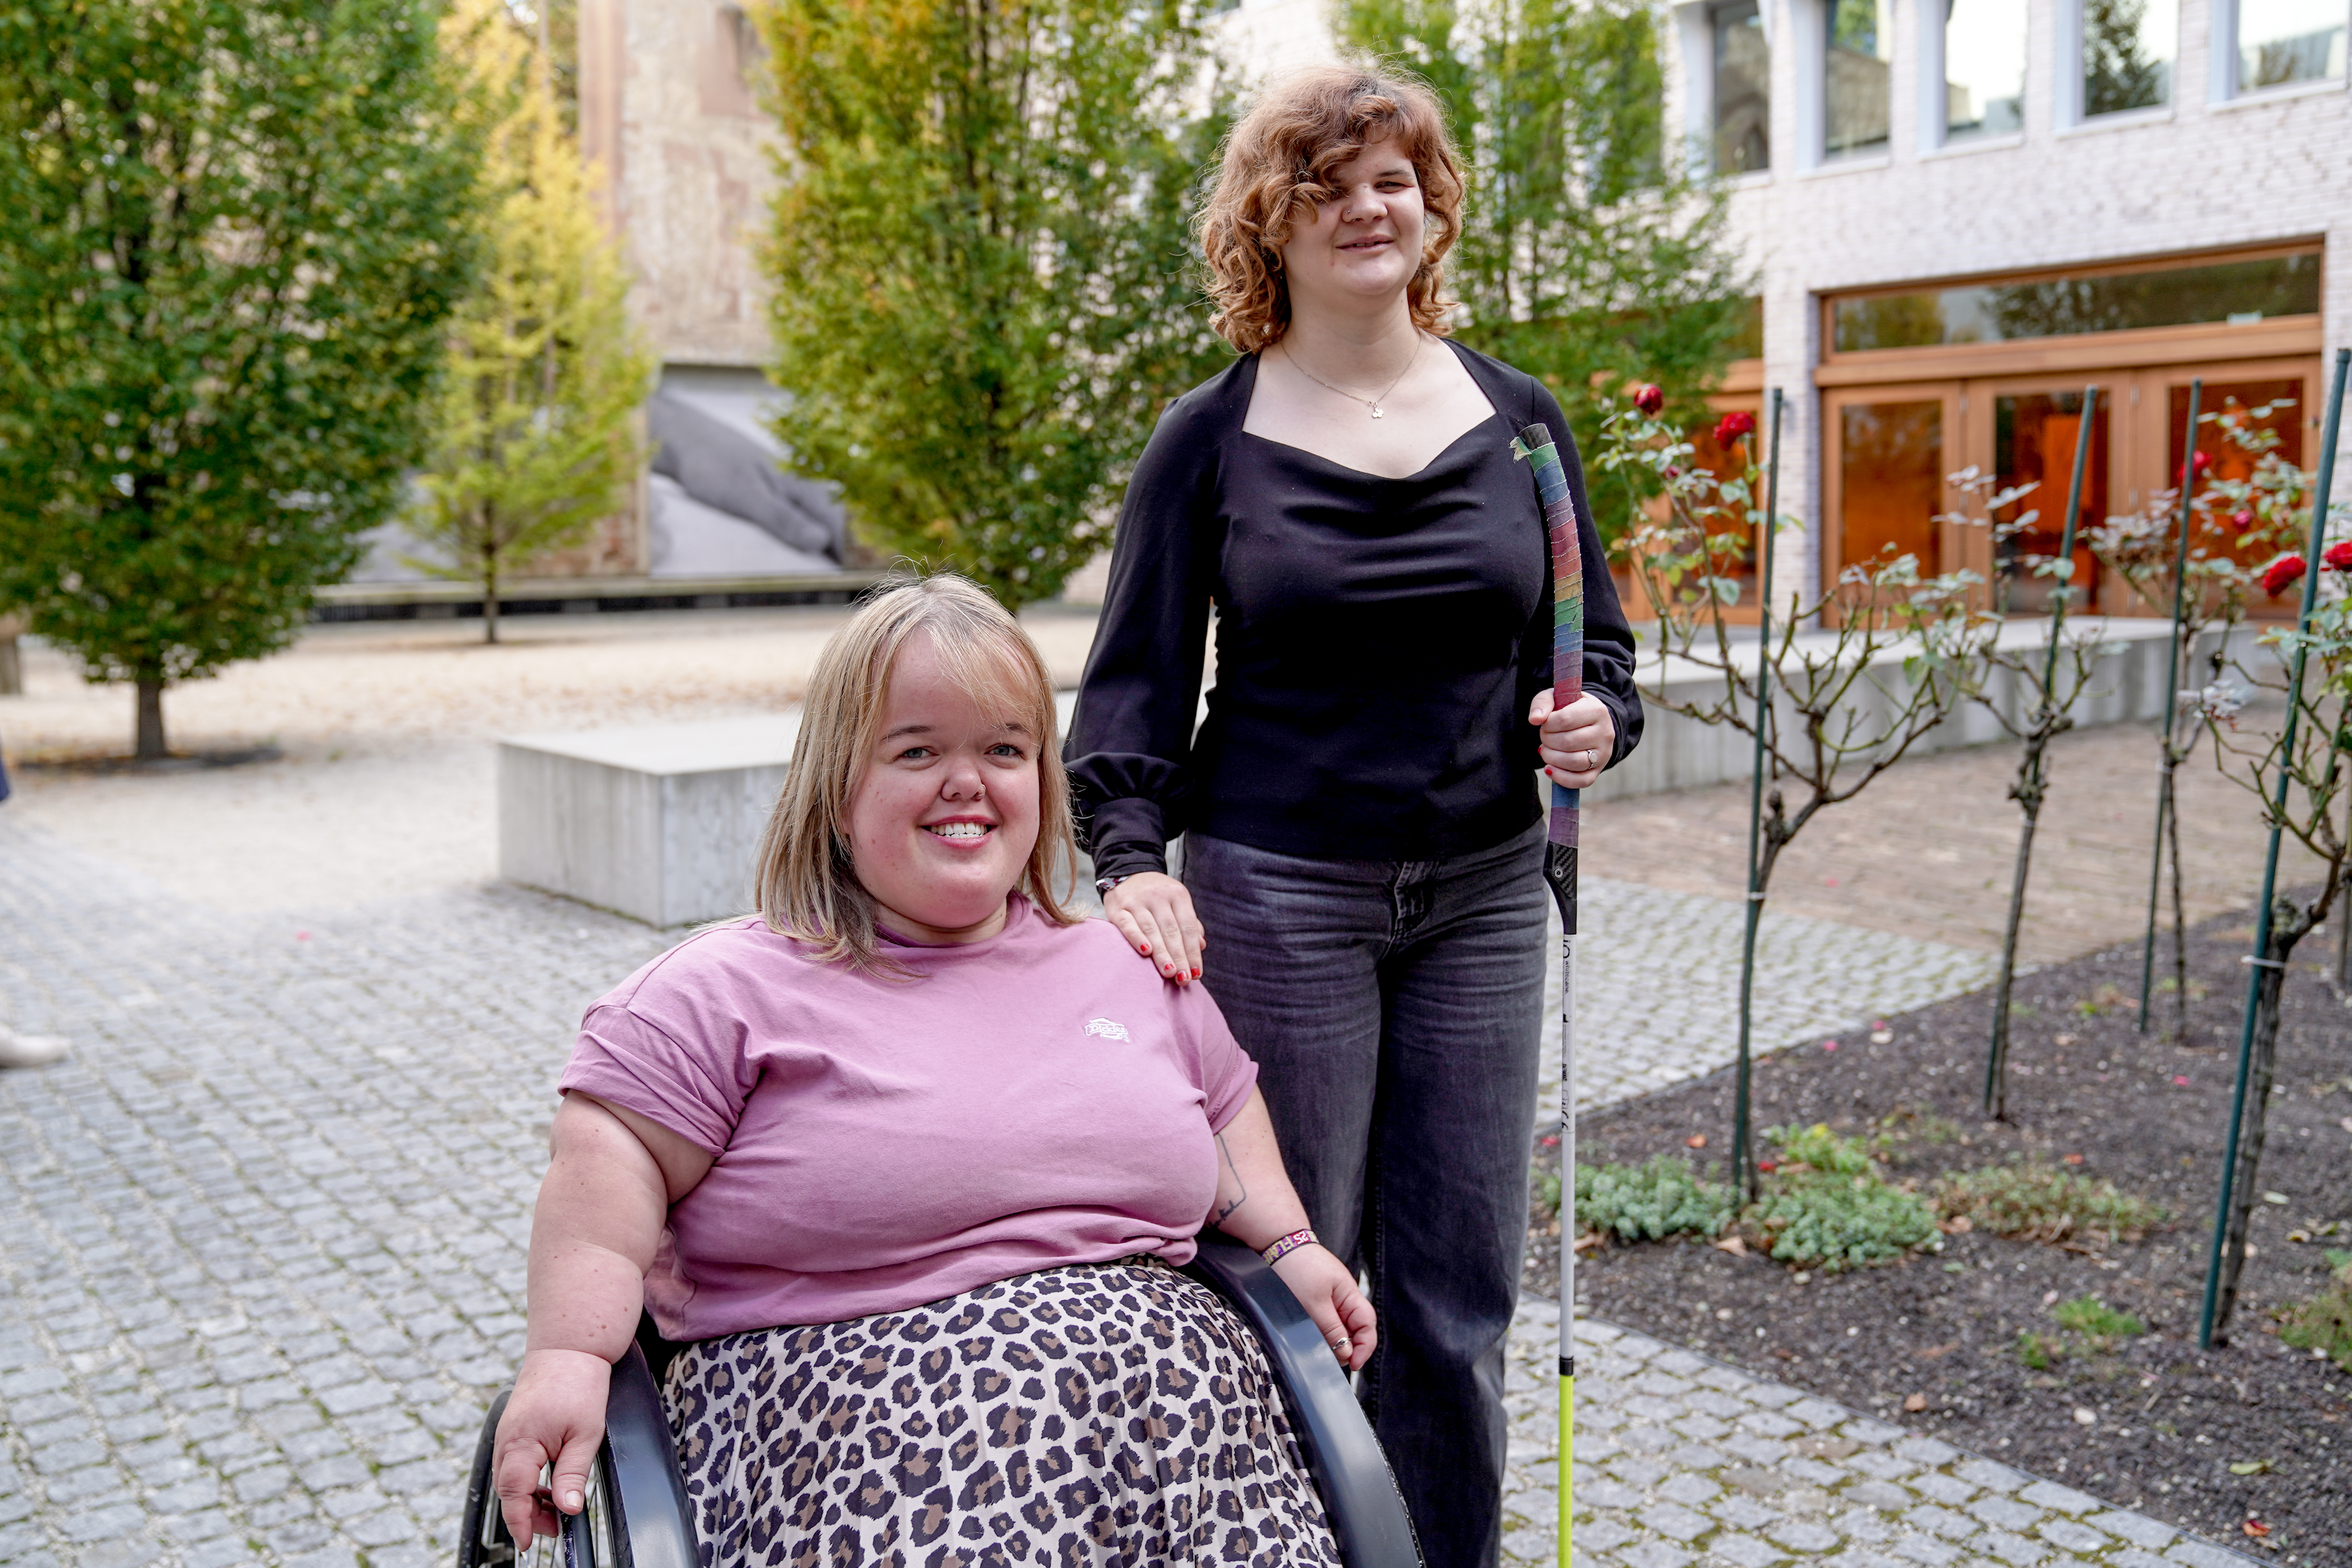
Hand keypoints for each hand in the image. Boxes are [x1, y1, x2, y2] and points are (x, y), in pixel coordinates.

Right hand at [493, 1348, 610, 1547]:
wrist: (568, 1347)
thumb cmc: (578, 1383)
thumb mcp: (586, 1434)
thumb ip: (572, 1474)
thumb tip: (569, 1509)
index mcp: (520, 1443)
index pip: (513, 1494)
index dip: (520, 1523)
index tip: (528, 1543)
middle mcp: (507, 1440)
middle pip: (508, 1491)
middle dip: (527, 1515)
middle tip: (555, 1528)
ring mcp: (507, 1433)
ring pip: (509, 1479)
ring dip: (527, 1498)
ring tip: (555, 1509)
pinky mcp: (513, 1428)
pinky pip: (513, 1463)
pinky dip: (526, 1480)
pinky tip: (546, 1484)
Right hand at [1101, 871, 1204, 983]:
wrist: (1127, 873)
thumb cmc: (1157, 895)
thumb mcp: (1177, 902)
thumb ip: (1189, 923)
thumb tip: (1201, 946)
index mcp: (1177, 894)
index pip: (1188, 927)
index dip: (1193, 951)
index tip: (1196, 973)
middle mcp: (1158, 896)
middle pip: (1171, 930)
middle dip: (1179, 956)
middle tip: (1183, 978)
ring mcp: (1137, 901)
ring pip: (1151, 930)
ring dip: (1161, 953)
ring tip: (1169, 972)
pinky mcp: (1118, 908)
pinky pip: (1128, 925)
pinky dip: (1137, 938)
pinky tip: (1146, 952)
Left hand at [1270, 1244, 1376, 1371]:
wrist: (1275, 1243)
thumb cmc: (1296, 1266)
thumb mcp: (1314, 1303)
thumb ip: (1332, 1330)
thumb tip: (1346, 1354)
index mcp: (1350, 1294)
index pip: (1367, 1325)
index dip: (1364, 1347)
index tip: (1353, 1364)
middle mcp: (1343, 1297)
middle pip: (1354, 1329)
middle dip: (1346, 1346)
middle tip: (1330, 1358)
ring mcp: (1329, 1297)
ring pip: (1337, 1327)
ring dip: (1331, 1340)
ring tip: (1316, 1344)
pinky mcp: (1314, 1299)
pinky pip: (1323, 1321)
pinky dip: (1319, 1331)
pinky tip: (1309, 1334)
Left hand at [1528, 690, 1613, 789]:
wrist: (1590, 722)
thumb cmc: (1569, 708)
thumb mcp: (1556, 697)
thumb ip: (1542, 703)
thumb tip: (1535, 719)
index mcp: (1597, 710)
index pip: (1565, 719)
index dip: (1548, 724)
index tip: (1545, 723)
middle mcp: (1605, 732)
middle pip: (1568, 742)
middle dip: (1547, 740)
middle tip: (1545, 736)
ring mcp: (1604, 753)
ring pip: (1574, 762)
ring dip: (1551, 758)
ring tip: (1546, 750)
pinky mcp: (1598, 770)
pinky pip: (1581, 781)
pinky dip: (1561, 778)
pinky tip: (1549, 769)